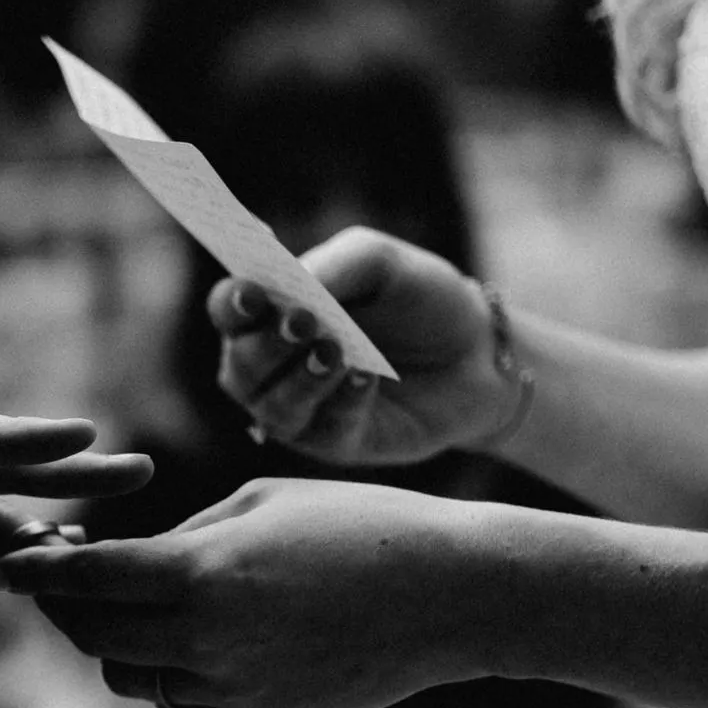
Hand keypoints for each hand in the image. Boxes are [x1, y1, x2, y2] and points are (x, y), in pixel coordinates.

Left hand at [0, 477, 498, 707]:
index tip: (4, 562)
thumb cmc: (362, 524)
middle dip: (70, 609)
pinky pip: (184, 701)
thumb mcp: (259, 502)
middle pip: (94, 638)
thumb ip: (183, 535)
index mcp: (201, 574)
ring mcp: (232, 689)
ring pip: (134, 677)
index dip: (35, 571)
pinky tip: (197, 636)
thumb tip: (129, 560)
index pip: (86, 580)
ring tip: (140, 602)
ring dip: (120, 643)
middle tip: (67, 577)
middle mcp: (206, 641)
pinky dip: (172, 671)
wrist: (453, 597)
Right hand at [214, 227, 516, 464]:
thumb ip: (334, 267)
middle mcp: (274, 368)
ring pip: (272, 409)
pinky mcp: (338, 444)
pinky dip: (342, 403)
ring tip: (337, 352)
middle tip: (305, 322)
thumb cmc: (419, 298)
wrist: (479, 349)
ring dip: (300, 381)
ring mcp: (302, 411)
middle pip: (240, 368)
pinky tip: (368, 378)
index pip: (227, 310)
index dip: (230, 304)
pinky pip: (323, 432)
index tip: (252, 294)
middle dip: (267, 347)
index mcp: (272, 313)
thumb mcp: (380, 262)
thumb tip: (293, 296)